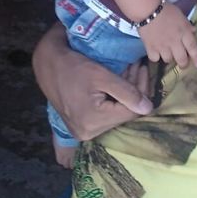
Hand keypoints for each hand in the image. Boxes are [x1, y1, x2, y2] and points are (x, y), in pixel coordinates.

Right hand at [33, 24, 153, 140]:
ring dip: (125, 93)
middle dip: (134, 90)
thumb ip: (126, 92)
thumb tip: (149, 108)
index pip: (130, 111)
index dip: (142, 90)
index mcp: (93, 122)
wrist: (47, 64)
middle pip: (123, 114)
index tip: (144, 69)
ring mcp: (83, 131)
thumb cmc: (73, 67)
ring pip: (116, 114)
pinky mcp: (81, 125)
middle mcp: (88, 133)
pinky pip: (105, 114)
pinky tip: (118, 82)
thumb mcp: (102, 76)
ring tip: (130, 70)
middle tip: (138, 66)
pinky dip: (114, 98)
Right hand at [138, 2, 196, 68]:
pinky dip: (156, 56)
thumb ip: (187, 25)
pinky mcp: (150, 48)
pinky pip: (155, 58)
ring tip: (167, 52)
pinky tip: (156, 52)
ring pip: (168, 60)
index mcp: (184, 32)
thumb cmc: (166, 10)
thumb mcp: (181, 16)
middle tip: (182, 62)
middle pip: (181, 59)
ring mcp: (162, 46)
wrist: (148, 9)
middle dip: (183, 63)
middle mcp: (174, 42)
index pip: (192, 48)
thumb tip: (193, 32)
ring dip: (169, 57)